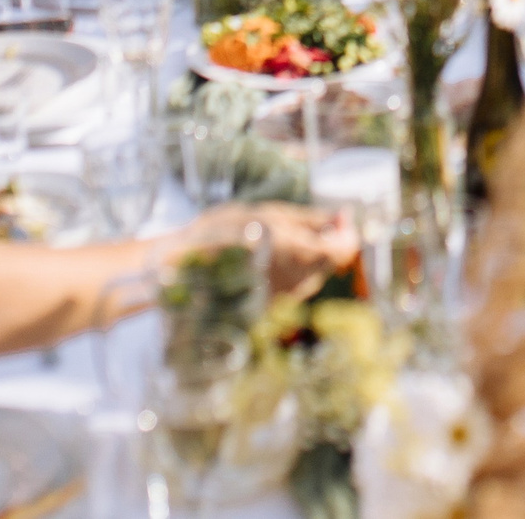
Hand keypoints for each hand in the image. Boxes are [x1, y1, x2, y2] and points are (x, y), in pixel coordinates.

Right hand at [176, 202, 360, 296]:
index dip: (344, 232)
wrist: (180, 269)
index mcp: (301, 255)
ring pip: (311, 275)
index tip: (337, 218)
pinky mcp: (270, 309)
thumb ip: (311, 220)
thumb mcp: (269, 214)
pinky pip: (292, 286)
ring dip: (305, 256)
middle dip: (324, 242)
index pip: (343, 249)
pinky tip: (265, 257)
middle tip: (301, 224)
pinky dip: (288, 270)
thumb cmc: (223, 232)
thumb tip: (344, 217)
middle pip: (328, 262)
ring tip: (274, 239)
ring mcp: (283, 299)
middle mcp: (297, 282)